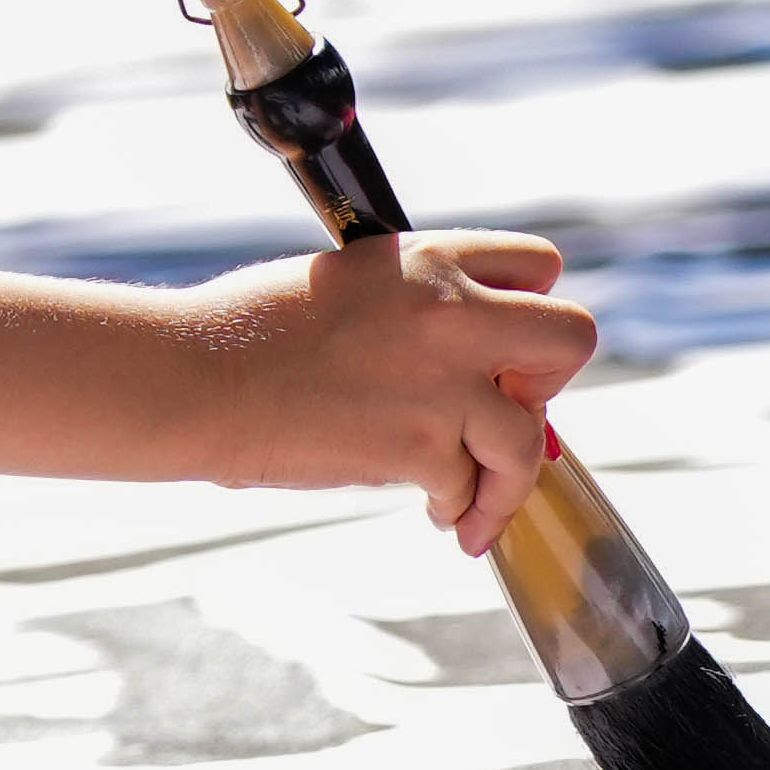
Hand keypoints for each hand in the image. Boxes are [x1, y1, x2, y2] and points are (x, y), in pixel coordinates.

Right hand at [197, 232, 593, 549]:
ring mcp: (441, 381)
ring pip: (530, 440)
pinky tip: (435, 511)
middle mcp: (448, 311)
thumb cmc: (247, 332)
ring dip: (505, 478)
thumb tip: (461, 358)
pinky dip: (459, 510)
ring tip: (467, 499)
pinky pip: (470, 489)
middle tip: (507, 408)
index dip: (528, 310)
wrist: (197, 379)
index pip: (538, 264)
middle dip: (548, 384)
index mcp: (426, 259)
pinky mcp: (421, 447)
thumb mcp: (347, 281)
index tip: (503, 349)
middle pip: (572, 337)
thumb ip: (415, 305)